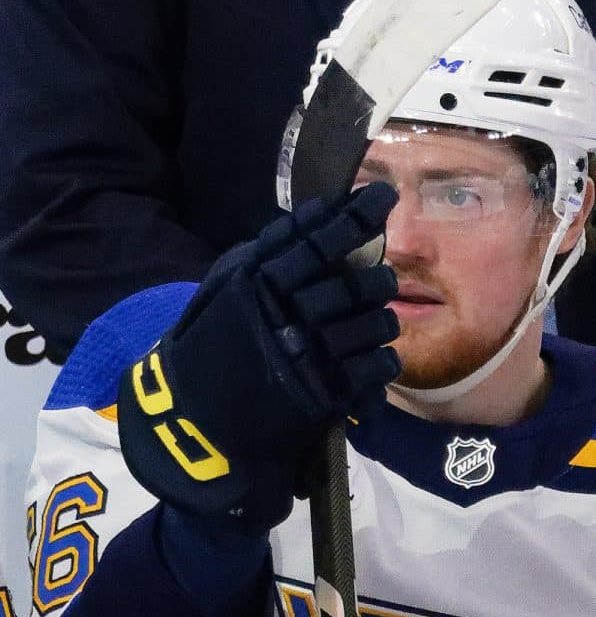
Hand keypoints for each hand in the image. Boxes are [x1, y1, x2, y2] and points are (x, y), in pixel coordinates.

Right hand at [121, 185, 400, 528]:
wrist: (191, 420)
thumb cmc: (211, 344)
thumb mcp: (225, 288)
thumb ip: (267, 252)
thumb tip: (315, 213)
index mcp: (259, 285)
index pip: (318, 242)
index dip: (355, 217)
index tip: (383, 197)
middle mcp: (286, 315)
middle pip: (357, 285)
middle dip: (376, 279)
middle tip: (379, 279)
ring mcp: (308, 357)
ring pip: (376, 324)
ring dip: (382, 320)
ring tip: (373, 322)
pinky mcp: (325, 395)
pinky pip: (378, 367)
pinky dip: (383, 361)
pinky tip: (374, 359)